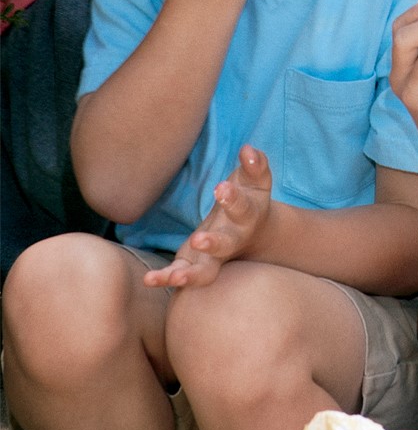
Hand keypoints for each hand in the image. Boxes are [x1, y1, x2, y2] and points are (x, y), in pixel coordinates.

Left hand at [143, 144, 271, 288]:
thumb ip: (255, 164)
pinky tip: (148, 279)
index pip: (242, 208)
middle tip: (200, 239)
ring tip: (175, 278)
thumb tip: (247, 149)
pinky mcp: (195, 263)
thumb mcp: (256, 180)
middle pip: (226, 244)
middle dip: (214, 243)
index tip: (221, 187)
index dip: (233, 199)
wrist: (253, 234)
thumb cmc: (251, 198)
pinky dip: (166, 279)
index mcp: (248, 216)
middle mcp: (233, 240)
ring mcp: (214, 256)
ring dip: (191, 275)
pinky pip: (182, 274)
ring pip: (206, 271)